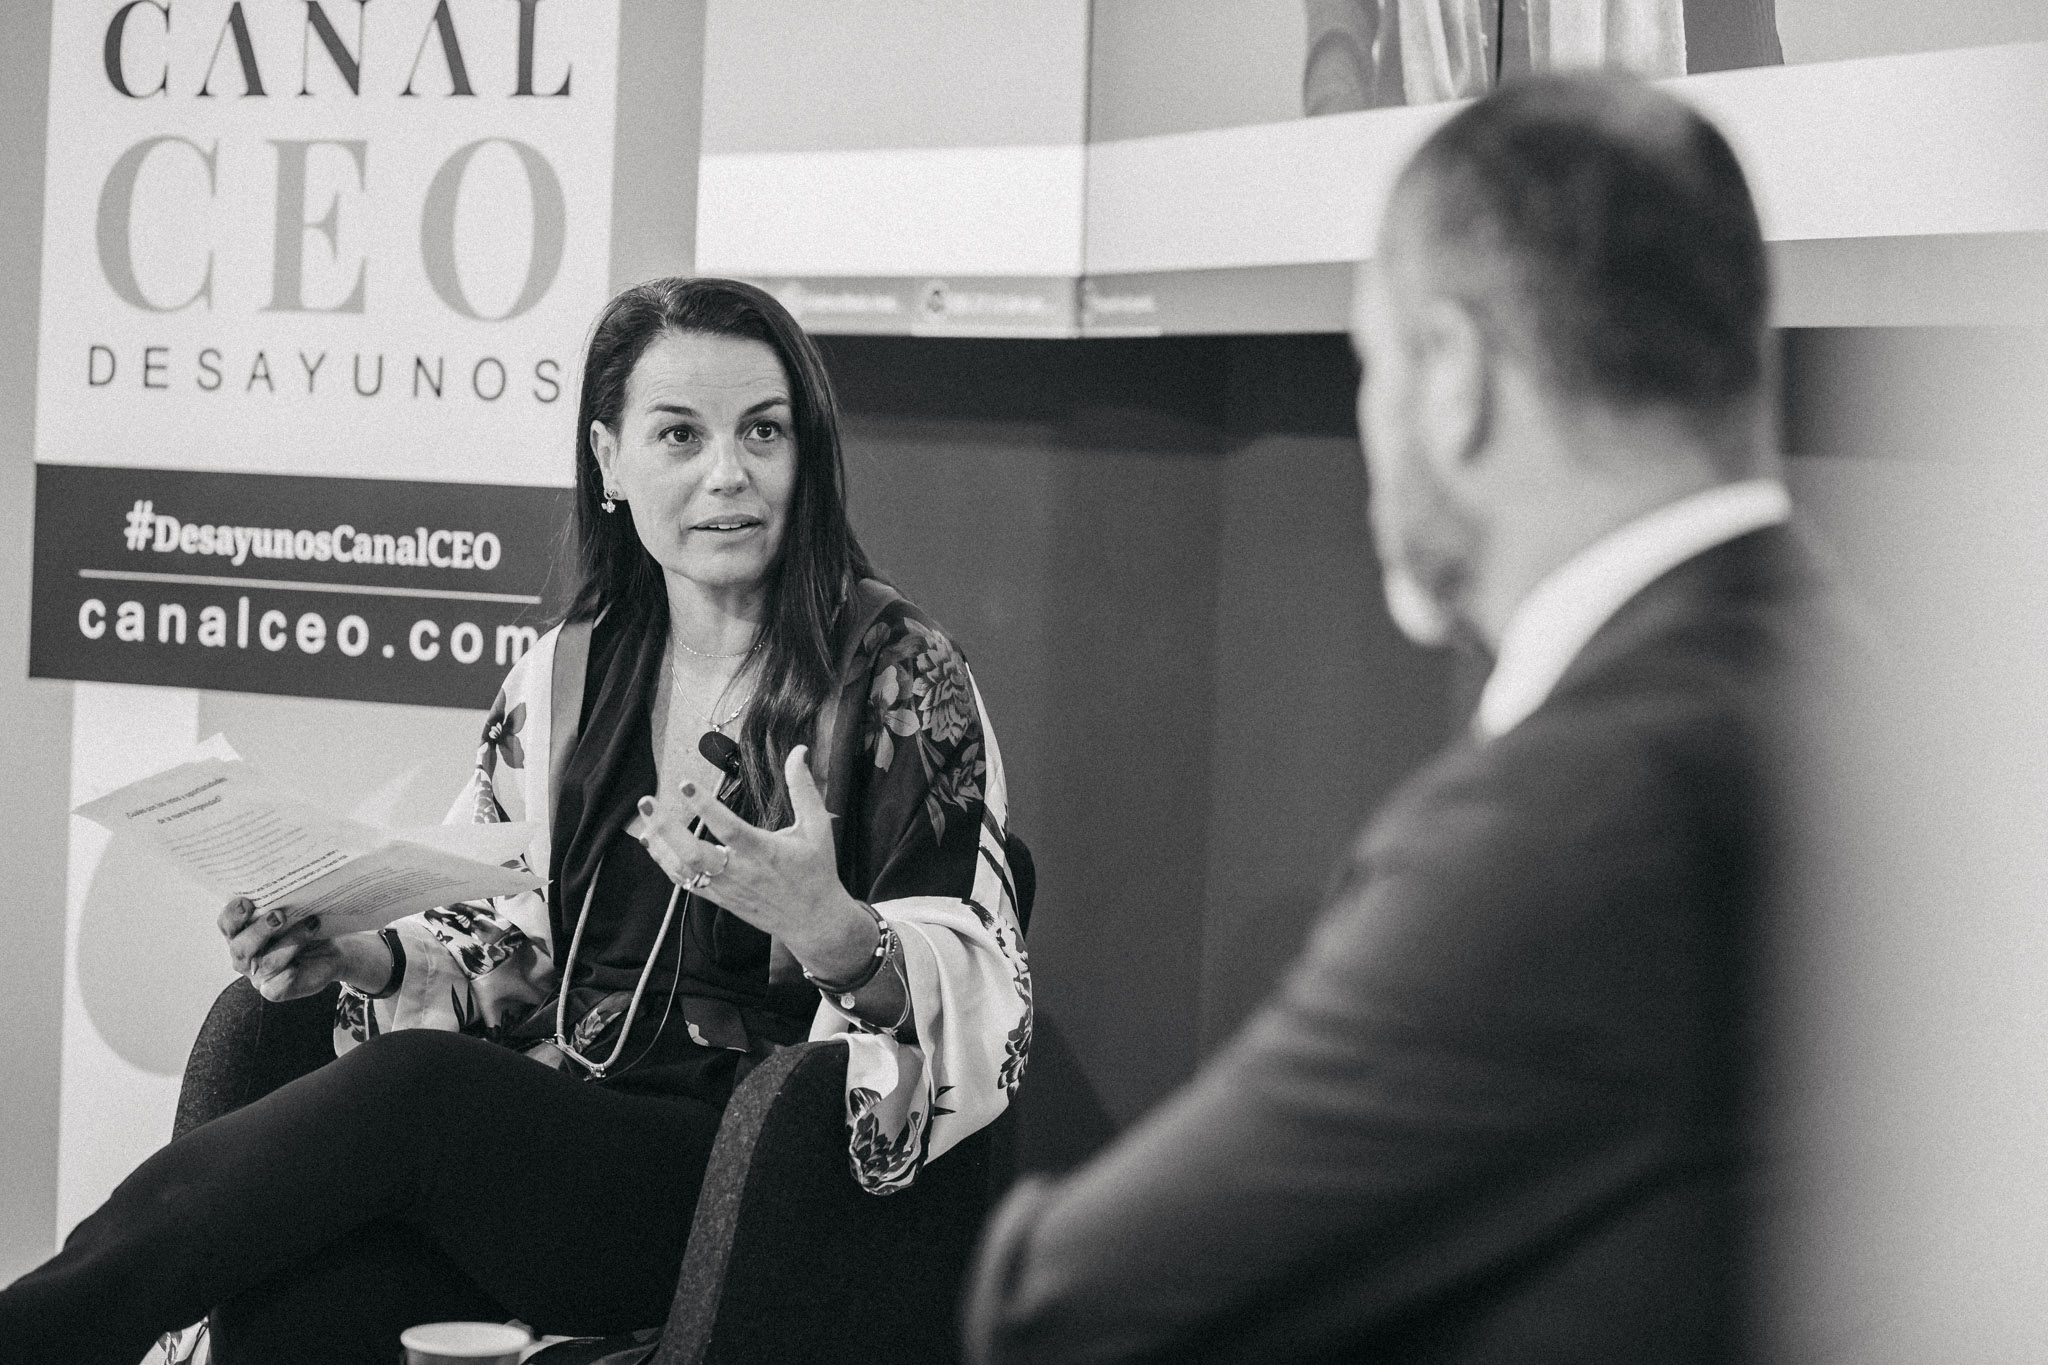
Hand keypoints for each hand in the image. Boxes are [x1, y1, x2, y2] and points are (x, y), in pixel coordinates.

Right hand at [218, 898, 390, 1001]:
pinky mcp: (273, 990)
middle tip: (279, 915)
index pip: (226, 923)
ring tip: (311, 925)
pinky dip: (289, 973)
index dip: (232, 914)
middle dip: (259, 931)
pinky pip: (276, 986)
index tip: (247, 902)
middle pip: (241, 947)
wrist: (331, 949)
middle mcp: (244, 954)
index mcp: (241, 930)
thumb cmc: (306, 923)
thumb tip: (291, 881)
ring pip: (265, 964)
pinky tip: (300, 964)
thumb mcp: (296, 908)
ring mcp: (257, 974)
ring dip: (290, 942)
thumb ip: (284, 898)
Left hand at [633, 746, 876, 980]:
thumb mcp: (817, 827)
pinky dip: (665, 862)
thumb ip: (803, 788)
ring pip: (683, 869)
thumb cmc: (816, 871)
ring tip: (644, 817)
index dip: (706, 807)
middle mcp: (741, 872)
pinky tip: (651, 843)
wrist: (813, 922)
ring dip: (659, 844)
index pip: (729, 828)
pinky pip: (684, 882)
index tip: (685, 784)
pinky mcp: (720, 899)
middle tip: (647, 801)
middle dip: (665, 828)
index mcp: (764, 851)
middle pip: (693, 853)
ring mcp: (726, 888)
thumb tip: (799, 751)